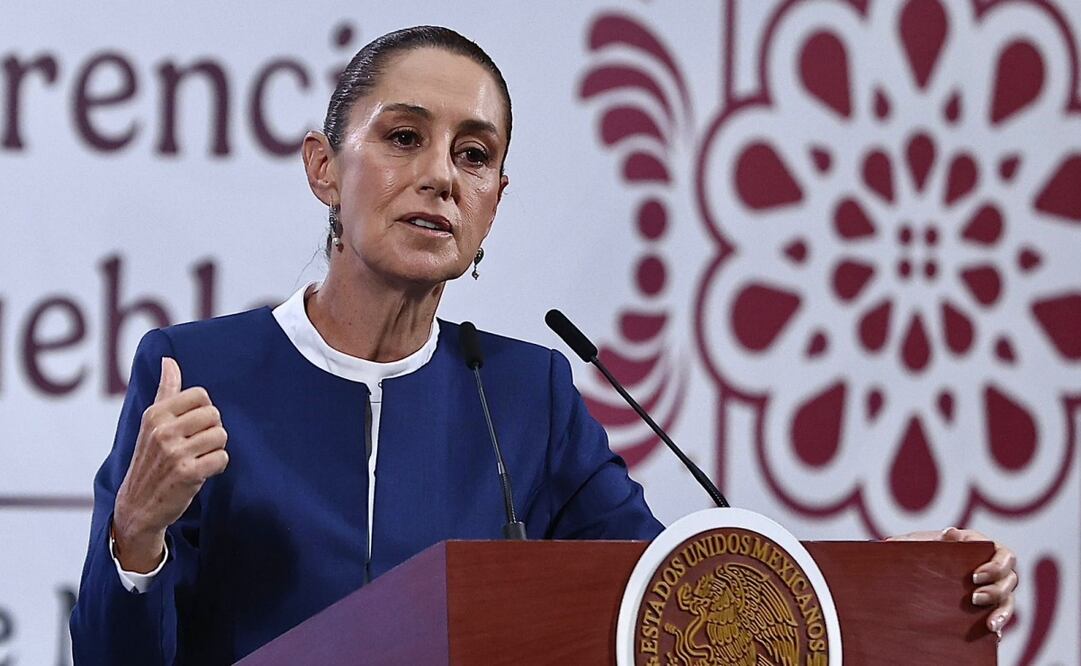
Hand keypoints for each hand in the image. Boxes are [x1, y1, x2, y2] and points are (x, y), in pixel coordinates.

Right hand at [112, 357, 228, 571]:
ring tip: (197, 459)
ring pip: (221, 436)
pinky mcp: (188, 473)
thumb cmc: (150, 459)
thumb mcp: (152, 423)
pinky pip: (222, 458)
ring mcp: (174, 452)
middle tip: (195, 446)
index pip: (201, 395)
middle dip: (211, 431)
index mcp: (155, 414)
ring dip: (215, 450)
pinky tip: (201, 473)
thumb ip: (165, 390)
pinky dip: (217, 466)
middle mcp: (162, 430)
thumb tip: (169, 360)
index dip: (204, 412)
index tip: (191, 427)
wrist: (137, 506)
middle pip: (215, 415)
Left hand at [887, 526, 1016, 633]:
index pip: (1001, 556)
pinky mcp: (988, 608)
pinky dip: (998, 627)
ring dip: (1001, 612)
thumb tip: (935, 536)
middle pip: (1009, 580)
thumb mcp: (916, 544)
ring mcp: (993, 589)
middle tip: (974, 598)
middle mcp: (993, 569)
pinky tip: (992, 637)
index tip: (975, 576)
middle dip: (995, 590)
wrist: (912, 571)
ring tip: (989, 625)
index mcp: (980, 548)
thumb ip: (919, 540)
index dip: (994, 566)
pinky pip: (999, 619)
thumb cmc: (918, 551)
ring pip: (1007, 601)